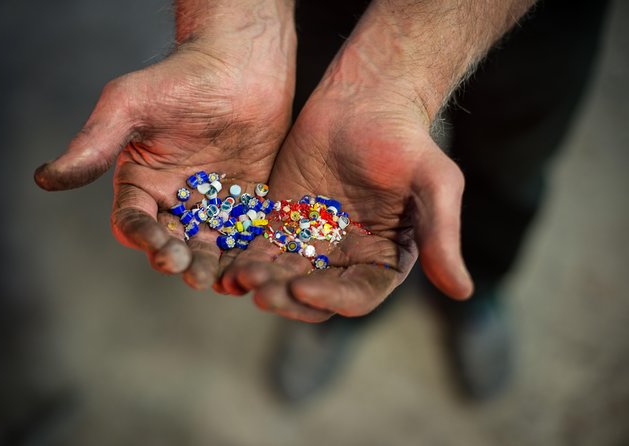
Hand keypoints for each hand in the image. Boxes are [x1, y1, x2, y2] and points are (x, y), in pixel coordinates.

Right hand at [34, 21, 295, 287]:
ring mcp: (213, 204)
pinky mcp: (248, 202)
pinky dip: (247, 252)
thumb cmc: (179, 80)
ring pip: (210, 245)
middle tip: (191, 272)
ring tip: (222, 280)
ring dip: (213, 265)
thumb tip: (44, 178)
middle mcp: (174, 200)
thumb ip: (94, 144)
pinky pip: (246, 233)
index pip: (134, 221)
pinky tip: (254, 265)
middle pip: (173, 242)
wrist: (238, 66)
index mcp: (141, 184)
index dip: (144, 237)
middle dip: (181, 260)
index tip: (160, 248)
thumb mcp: (129, 106)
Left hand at [217, 77, 473, 321]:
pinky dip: (245, 259)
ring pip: (283, 274)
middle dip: (288, 297)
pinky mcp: (282, 221)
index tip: (304, 289)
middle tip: (264, 293)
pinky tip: (228, 265)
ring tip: (242, 278)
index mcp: (382, 260)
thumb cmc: (406, 141)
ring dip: (263, 282)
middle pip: (314, 293)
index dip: (331, 299)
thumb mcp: (435, 186)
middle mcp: (345, 259)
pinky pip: (261, 247)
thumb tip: (463, 292)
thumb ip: (442, 237)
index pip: (356, 295)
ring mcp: (311, 242)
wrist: (366, 101)